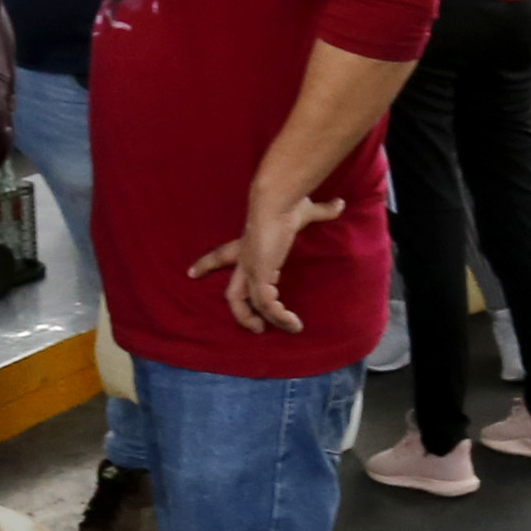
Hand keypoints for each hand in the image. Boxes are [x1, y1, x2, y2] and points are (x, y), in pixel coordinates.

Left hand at [188, 192, 344, 335]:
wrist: (275, 202)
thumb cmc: (285, 203)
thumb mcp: (305, 211)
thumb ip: (322, 210)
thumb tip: (339, 204)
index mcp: (247, 244)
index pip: (221, 256)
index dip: (206, 264)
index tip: (191, 272)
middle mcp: (245, 260)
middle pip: (232, 293)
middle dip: (240, 312)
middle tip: (254, 328)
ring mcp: (250, 271)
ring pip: (248, 304)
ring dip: (267, 319)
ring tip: (289, 327)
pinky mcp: (259, 278)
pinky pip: (267, 305)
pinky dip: (279, 316)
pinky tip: (292, 323)